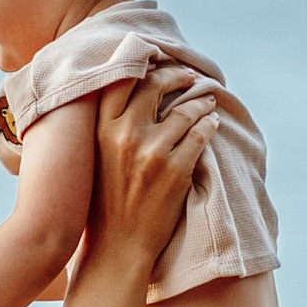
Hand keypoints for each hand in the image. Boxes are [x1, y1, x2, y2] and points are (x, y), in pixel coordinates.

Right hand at [87, 63, 218, 267]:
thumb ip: (108, 124)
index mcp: (100, 130)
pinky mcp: (175, 171)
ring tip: (206, 101)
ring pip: (185, 109)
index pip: (122, 78)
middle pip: (155, 85)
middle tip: (188, 77)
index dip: (143, 62)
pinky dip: (209, 125)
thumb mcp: (95, 158)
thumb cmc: (105, 202)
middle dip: (176, 76)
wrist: (117, 247)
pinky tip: (211, 124)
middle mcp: (124, 135)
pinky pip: (201, 134)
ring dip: (200, 102)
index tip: (157, 59)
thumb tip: (131, 87)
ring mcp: (151, 153)